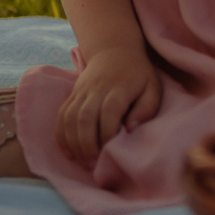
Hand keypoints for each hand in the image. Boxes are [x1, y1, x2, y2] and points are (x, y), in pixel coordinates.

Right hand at [57, 42, 163, 161]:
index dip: (107, 132)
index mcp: (119, 88)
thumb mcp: (152, 87)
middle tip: (93, 164)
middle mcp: (96, 89)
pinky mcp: (72, 95)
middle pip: (85, 117)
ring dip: (73, 142)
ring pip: (70, 117)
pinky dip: (61, 135)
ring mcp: (81, 91)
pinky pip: (61, 115)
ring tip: (82, 162)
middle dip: (87, 144)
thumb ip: (147, 108)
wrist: (114, 49)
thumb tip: (131, 129)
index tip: (110, 150)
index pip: (109, 111)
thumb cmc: (137, 74)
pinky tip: (68, 152)